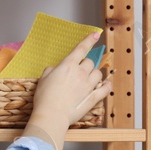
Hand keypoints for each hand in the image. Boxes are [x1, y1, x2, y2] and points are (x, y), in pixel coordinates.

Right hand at [23, 31, 111, 149]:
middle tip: (80, 73)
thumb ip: (52, 70)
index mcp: (68, 65)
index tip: (96, 34)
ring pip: (98, 74)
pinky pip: (106, 88)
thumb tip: (57, 69)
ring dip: (95, 75)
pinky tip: (106, 85)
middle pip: (90, 62)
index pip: (81, 48)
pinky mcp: (93, 97)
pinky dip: (106, 86)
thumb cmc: (44, 97)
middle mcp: (80, 72)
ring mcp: (88, 85)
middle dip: (86, 65)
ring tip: (89, 81)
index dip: (89, 40)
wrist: (51, 115)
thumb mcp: (44, 78)